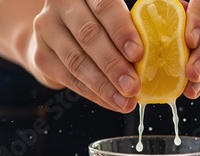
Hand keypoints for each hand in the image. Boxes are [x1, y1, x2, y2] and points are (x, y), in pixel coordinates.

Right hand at [26, 0, 142, 112]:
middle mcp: (62, 4)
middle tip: (133, 86)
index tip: (137, 54)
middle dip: (114, 65)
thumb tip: (158, 53)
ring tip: (125, 101)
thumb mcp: (113, 20)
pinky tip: (113, 102)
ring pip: (77, 60)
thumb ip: (131, 30)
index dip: (121, 30)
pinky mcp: (41, 56)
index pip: (104, 6)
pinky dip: (95, 94)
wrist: (58, 38)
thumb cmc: (99, 26)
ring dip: (104, 85)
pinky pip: (70, 79)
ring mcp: (47, 29)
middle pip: (89, 35)